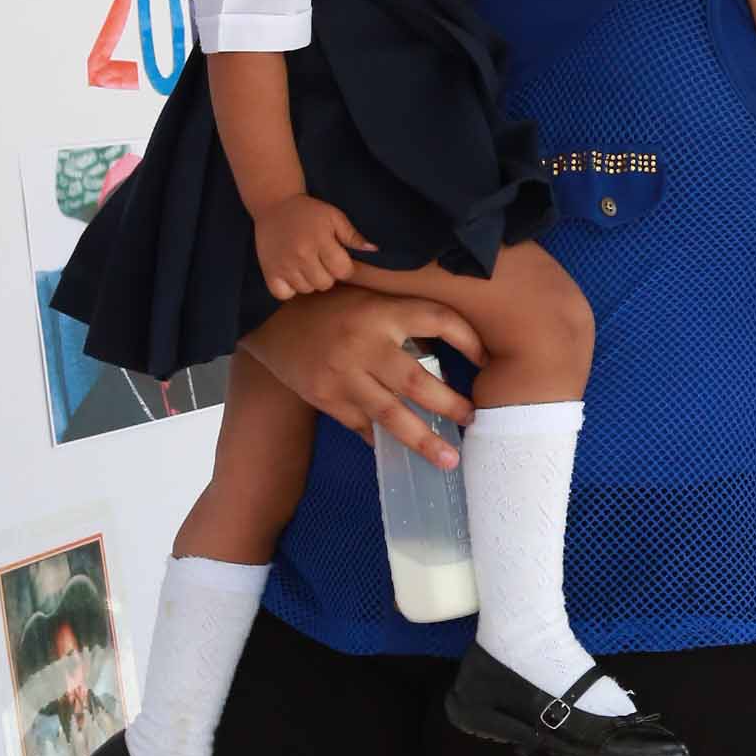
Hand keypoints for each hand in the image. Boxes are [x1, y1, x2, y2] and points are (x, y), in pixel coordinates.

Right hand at [238, 290, 483, 460]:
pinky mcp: (325, 397)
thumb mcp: (369, 296)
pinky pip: (361, 425)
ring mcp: (343, 376)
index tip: (486, 359)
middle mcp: (364, 344)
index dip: (468, 339)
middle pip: (418, 382)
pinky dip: (381, 439)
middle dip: (451, 404)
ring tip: (449, 459)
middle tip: (474, 419)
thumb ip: (402, 318)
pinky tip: (399, 451)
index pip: (439, 320)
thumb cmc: (330, 303)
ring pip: (391, 415)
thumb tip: (448, 351)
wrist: (270, 316)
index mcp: (382, 311)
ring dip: (424, 440)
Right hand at [255, 193, 366, 296]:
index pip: (343, 271)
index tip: (337, 259)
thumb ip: (353, 235)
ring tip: (305, 264)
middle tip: (320, 261)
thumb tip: (373, 249)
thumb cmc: (309, 212)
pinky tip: (292, 274)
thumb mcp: (334, 217)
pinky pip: (284, 294)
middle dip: (327, 275)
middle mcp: (302, 255)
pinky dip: (289, 288)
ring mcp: (284, 265)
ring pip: (306, 290)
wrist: (274, 205)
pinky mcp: (269, 272)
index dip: (344, 267)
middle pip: (325, 284)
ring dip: (309, 281)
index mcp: (321, 241)